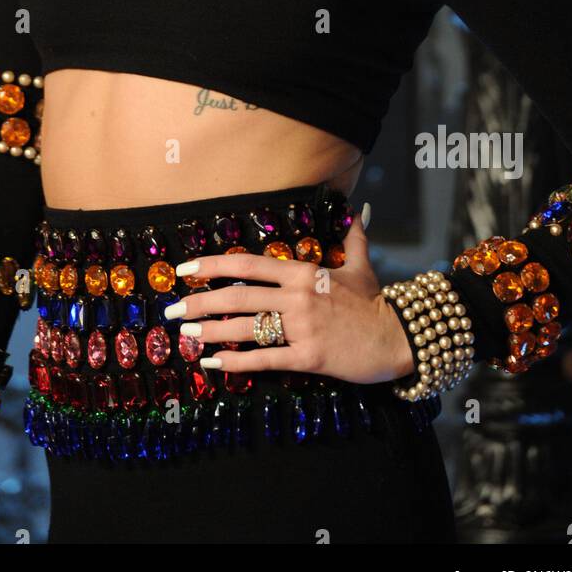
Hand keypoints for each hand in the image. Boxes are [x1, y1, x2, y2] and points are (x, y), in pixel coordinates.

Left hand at [164, 209, 416, 385]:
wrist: (399, 338)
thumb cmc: (374, 303)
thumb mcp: (361, 265)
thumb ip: (353, 236)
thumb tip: (357, 207)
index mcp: (303, 272)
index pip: (249, 264)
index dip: (213, 266)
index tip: (185, 270)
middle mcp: (297, 297)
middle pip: (238, 296)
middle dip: (199, 302)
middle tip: (172, 311)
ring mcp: (302, 327)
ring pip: (245, 327)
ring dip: (210, 331)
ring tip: (185, 335)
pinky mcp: (308, 357)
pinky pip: (264, 359)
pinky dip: (235, 362)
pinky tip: (212, 364)